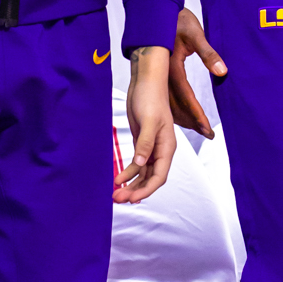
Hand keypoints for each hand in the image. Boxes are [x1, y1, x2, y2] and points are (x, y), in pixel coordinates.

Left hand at [118, 45, 174, 202]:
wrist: (145, 82)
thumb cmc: (150, 97)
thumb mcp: (148, 120)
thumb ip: (145, 143)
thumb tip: (140, 164)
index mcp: (167, 147)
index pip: (159, 176)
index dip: (146, 190)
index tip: (131, 198)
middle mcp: (161, 150)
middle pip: (150, 178)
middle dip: (136, 190)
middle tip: (118, 199)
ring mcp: (151, 148)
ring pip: (143, 174)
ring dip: (130, 184)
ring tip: (115, 193)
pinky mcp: (141, 143)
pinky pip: (136, 164)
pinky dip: (127, 173)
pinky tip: (117, 179)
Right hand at [168, 6, 227, 136]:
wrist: (156, 10)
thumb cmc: (177, 19)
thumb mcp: (196, 33)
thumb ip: (209, 53)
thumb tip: (223, 72)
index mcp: (171, 66)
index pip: (186, 96)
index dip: (197, 114)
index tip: (207, 128)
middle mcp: (162, 75)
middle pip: (175, 106)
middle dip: (192, 122)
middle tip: (208, 134)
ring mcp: (158, 76)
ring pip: (169, 104)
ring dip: (183, 118)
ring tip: (199, 129)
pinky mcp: (158, 74)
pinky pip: (166, 97)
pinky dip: (175, 109)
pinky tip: (183, 115)